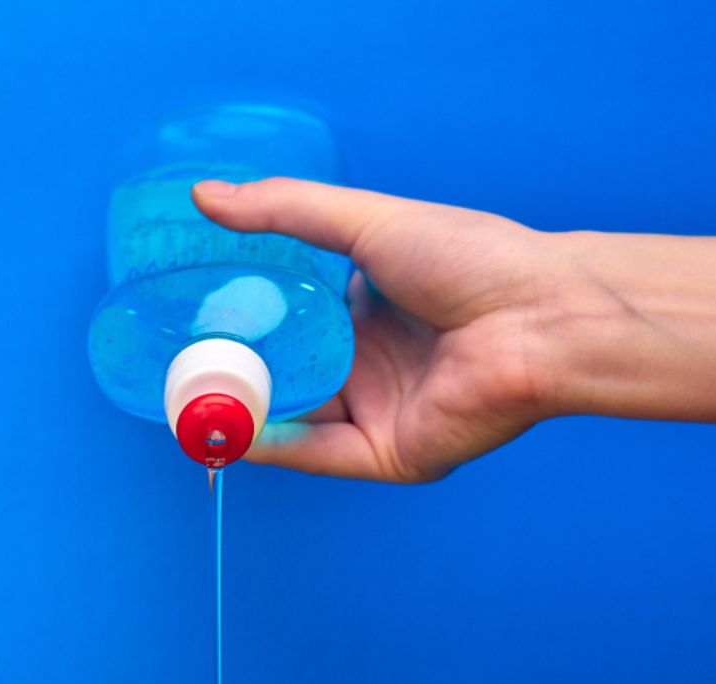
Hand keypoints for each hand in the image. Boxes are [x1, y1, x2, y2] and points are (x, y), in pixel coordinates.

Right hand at [192, 177, 579, 481]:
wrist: (539, 316)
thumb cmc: (470, 261)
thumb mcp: (366, 223)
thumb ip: (286, 211)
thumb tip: (206, 197)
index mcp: (366, 312)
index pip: (289, 322)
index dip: (241, 320)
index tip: (191, 315)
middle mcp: (368, 365)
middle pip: (285, 374)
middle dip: (233, 372)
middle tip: (175, 361)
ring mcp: (378, 412)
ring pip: (294, 419)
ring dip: (242, 412)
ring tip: (184, 398)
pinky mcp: (390, 454)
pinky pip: (318, 454)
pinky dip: (272, 446)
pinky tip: (228, 429)